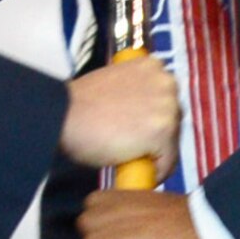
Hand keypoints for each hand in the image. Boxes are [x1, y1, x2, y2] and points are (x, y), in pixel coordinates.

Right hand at [61, 56, 180, 178]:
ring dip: (156, 153)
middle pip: (173, 119)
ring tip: (134, 159)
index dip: (153, 118)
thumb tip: (141, 112)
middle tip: (136, 147)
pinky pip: (166, 162)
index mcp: (153, 67)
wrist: (66, 115)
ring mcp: (167, 107)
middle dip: (158, 135)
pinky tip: (136, 171)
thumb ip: (135, 91)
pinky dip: (155, 172)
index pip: (165, 100)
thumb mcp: (116, 82)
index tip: (141, 131)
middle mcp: (166, 82)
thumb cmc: (81, 103)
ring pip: (172, 142)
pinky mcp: (162, 132)